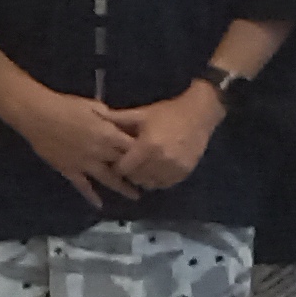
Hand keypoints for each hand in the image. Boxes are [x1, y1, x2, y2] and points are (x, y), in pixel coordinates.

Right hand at [7, 87, 142, 207]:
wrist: (37, 114)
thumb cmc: (66, 106)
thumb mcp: (94, 106)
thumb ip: (110, 117)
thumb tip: (121, 122)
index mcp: (108, 134)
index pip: (133, 146)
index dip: (145, 153)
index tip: (155, 159)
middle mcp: (100, 151)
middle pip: (124, 165)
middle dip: (138, 173)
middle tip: (151, 181)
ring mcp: (84, 163)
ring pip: (107, 179)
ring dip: (122, 188)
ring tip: (136, 196)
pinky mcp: (69, 170)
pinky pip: (82, 186)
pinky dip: (91, 196)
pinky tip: (100, 205)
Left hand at [104, 83, 224, 193]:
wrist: (200, 113)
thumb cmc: (168, 112)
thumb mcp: (142, 113)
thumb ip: (118, 119)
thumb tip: (95, 116)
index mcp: (147, 147)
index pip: (123, 168)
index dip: (117, 165)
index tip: (117, 159)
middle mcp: (161, 161)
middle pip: (135, 177)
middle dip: (130, 171)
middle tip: (131, 162)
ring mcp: (174, 168)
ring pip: (150, 183)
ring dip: (144, 177)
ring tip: (144, 165)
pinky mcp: (184, 172)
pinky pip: (165, 184)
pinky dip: (158, 179)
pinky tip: (157, 169)